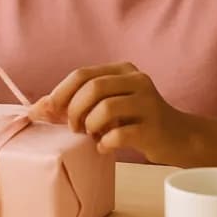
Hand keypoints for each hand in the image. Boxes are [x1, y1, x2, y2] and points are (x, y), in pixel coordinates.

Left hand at [38, 63, 188, 160]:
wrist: (179, 137)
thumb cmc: (136, 121)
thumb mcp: (108, 106)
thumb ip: (76, 103)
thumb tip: (37, 108)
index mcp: (123, 70)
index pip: (82, 74)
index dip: (60, 93)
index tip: (48, 112)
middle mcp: (137, 81)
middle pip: (93, 88)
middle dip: (74, 110)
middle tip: (73, 128)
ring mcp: (148, 103)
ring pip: (106, 108)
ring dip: (90, 125)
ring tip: (92, 135)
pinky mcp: (154, 127)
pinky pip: (120, 134)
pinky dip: (106, 142)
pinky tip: (105, 146)